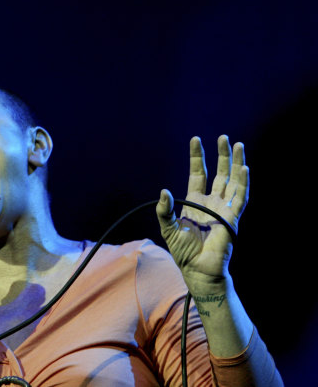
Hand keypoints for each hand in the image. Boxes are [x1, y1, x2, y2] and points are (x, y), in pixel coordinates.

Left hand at [156, 135, 248, 289]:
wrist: (197, 269)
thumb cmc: (183, 251)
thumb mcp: (168, 228)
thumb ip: (164, 210)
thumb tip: (163, 191)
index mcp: (195, 201)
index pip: (198, 173)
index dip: (198, 157)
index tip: (196, 139)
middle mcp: (212, 202)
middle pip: (220, 173)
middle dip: (221, 155)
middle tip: (223, 137)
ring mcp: (224, 209)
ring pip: (233, 181)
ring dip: (236, 163)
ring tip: (237, 144)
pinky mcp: (233, 218)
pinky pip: (241, 198)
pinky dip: (243, 183)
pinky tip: (245, 168)